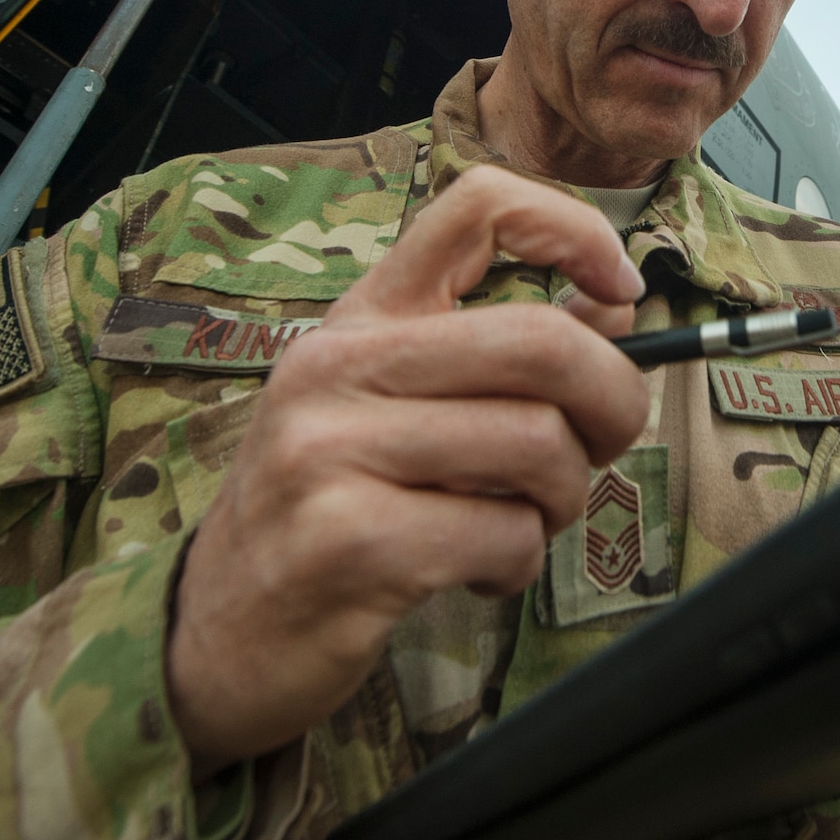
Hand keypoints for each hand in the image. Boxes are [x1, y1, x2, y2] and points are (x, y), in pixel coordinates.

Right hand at [166, 166, 649, 776]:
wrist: (218, 632)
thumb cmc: (334, 508)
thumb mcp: (401, 407)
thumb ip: (503, 354)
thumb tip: (617, 305)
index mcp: (362, 316)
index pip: (477, 207)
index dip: (575, 232)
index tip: (621, 289)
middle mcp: (338, 365)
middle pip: (542, 340)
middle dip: (613, 401)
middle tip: (602, 444)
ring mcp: (332, 450)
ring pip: (537, 445)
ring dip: (560, 500)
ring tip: (516, 522)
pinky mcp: (348, 540)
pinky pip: (505, 534)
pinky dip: (518, 564)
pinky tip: (476, 574)